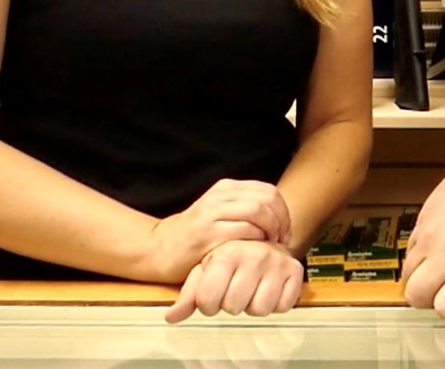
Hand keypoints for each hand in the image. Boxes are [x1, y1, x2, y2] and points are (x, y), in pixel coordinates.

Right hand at [146, 180, 291, 283]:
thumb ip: (245, 209)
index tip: (285, 232)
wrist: (160, 249)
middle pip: (267, 199)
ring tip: (269, 248)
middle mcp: (220, 196)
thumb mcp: (221, 214)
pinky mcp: (207, 234)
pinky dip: (255, 243)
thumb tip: (280, 216)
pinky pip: (243, 232)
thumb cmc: (197, 237)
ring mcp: (212, 213)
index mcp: (226, 189)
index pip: (269, 191)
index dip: (283, 212)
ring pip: (258, 212)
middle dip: (281, 221)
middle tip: (282, 241)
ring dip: (271, 232)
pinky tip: (254, 255)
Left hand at [165, 240, 303, 322]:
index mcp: (227, 253)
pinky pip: (283, 306)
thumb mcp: (205, 271)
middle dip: (231, 304)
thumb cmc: (230, 259)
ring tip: (252, 289)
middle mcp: (254, 254)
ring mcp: (277, 262)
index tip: (214, 294)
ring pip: (259, 309)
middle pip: (233, 307)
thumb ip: (188, 295)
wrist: (264, 239)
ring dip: (254, 305)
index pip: (208, 301)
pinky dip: (276, 304)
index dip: (208, 304)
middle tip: (235, 289)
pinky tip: (269, 289)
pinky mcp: (295, 270)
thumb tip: (171, 316)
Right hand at [401, 165, 444, 320]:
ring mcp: (429, 239)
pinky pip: (408, 253)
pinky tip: (437, 251)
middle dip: (429, 300)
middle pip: (417, 297)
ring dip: (421, 279)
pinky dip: (418, 259)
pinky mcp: (418, 225)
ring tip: (441, 270)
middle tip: (444, 291)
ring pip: (407, 276)